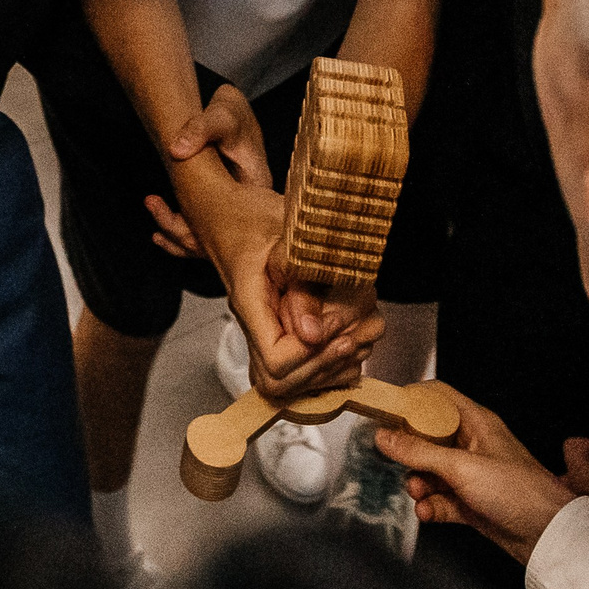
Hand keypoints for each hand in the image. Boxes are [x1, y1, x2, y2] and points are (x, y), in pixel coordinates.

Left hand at [143, 85, 272, 262]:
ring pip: (210, 239)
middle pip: (224, 239)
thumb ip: (198, 130)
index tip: (178, 218)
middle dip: (187, 234)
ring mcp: (236, 207)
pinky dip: (182, 231)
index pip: (241, 224)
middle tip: (154, 206)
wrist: (229, 107)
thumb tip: (176, 150)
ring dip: (180, 235)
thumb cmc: (230, 112)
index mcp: (257, 185)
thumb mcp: (218, 116)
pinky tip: (159, 232)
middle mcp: (250, 202)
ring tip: (153, 221)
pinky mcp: (222, 207)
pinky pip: (203, 232)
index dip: (209, 230)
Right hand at [150, 85, 370, 399]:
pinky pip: (304, 367)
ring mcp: (265, 328)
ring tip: (363, 327)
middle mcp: (255, 322)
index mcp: (251, 302)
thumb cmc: (250, 211)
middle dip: (327, 363)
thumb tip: (314, 332)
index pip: (276, 363)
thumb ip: (301, 281)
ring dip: (337, 361)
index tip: (335, 324)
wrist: (226, 205)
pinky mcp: (279, 326)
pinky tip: (355, 333)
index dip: (312, 353)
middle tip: (357, 329)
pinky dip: (336, 359)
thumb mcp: (286, 232)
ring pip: (293, 382)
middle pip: (281, 383)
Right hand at [375, 386, 572, 563]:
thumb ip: (419, 452)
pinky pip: (440, 499)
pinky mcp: (471, 502)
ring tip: (418, 495)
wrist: (547, 535)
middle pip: (428, 437)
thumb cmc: (517, 491)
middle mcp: (473, 445)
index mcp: (476, 423)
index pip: (438, 397)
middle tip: (398, 464)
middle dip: (410, 454)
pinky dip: (431, 506)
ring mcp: (472, 475)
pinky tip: (428, 513)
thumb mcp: (461, 467)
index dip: (410, 401)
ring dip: (419, 484)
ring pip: (431, 472)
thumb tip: (384, 436)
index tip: (384, 412)